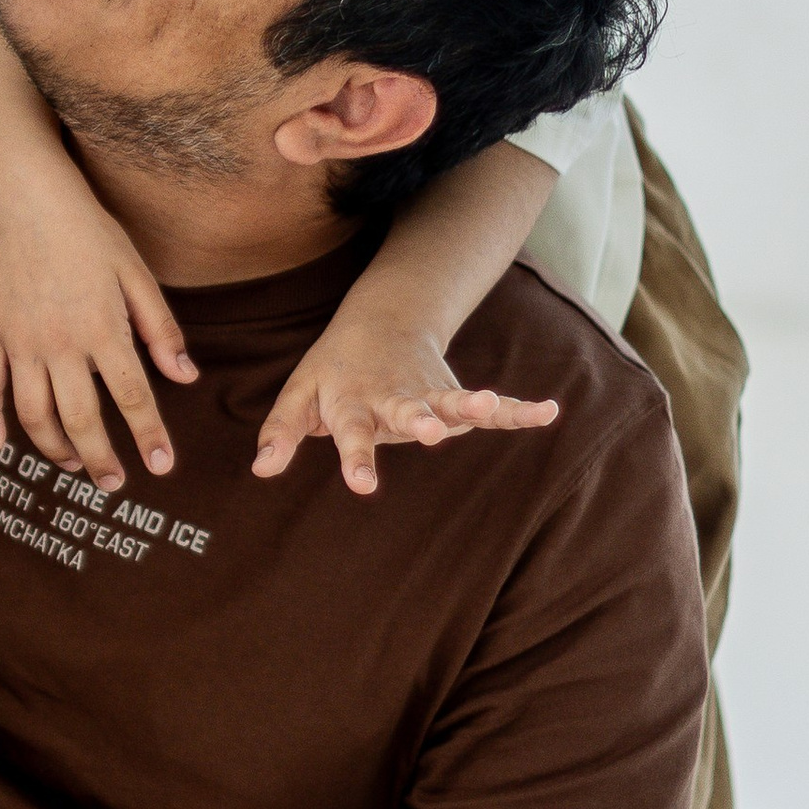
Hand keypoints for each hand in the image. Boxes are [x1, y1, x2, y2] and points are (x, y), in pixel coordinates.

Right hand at [0, 179, 197, 492]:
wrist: (31, 202)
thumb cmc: (92, 236)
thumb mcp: (138, 276)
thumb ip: (161, 330)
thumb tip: (186, 377)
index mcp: (102, 328)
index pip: (131, 396)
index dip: (149, 435)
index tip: (162, 467)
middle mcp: (59, 342)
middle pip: (80, 417)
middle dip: (99, 458)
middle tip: (114, 483)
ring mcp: (20, 341)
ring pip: (32, 412)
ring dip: (52, 447)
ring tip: (72, 464)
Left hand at [252, 301, 558, 497]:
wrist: (380, 323)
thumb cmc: (333, 370)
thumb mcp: (298, 395)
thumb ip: (280, 432)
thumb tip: (261, 470)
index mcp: (352, 402)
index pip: (352, 433)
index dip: (358, 458)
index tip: (364, 485)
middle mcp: (393, 397)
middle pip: (406, 410)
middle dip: (420, 421)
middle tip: (432, 432)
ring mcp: (428, 393)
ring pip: (451, 400)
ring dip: (472, 404)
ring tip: (491, 404)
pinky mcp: (453, 394)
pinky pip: (489, 405)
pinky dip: (517, 409)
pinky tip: (548, 412)